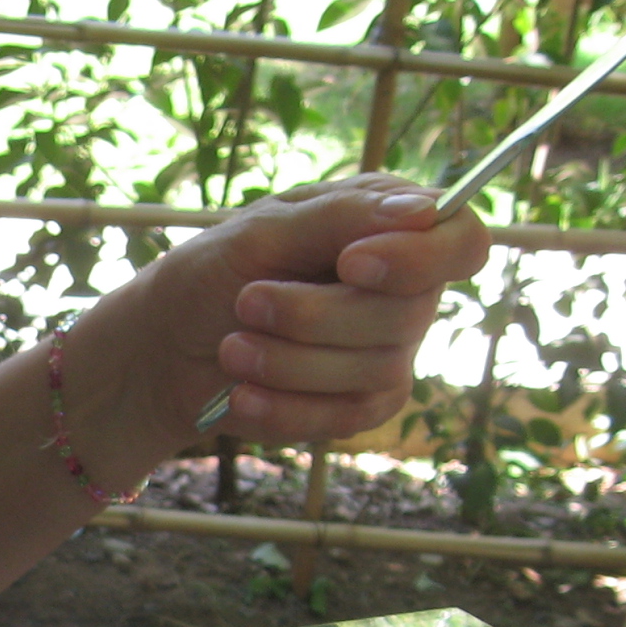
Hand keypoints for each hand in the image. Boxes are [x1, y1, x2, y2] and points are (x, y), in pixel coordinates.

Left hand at [175, 173, 491, 443]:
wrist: (165, 351)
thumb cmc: (213, 276)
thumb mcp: (262, 232)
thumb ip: (341, 217)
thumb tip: (424, 209)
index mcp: (390, 226)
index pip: (460, 241)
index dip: (420, 258)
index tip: (350, 264)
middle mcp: (403, 288)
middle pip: (409, 313)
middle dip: (315, 315)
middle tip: (246, 302)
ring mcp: (388, 351)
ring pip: (375, 368)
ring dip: (290, 361)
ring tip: (230, 349)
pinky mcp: (361, 405)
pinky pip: (348, 416)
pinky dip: (286, 407)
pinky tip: (241, 394)